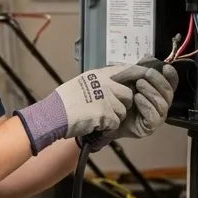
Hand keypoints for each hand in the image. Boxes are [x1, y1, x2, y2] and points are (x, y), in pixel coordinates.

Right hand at [14, 67, 133, 154]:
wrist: (53, 115)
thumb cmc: (63, 102)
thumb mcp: (80, 83)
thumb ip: (97, 83)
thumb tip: (113, 86)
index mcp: (97, 75)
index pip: (124, 70)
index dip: (136, 74)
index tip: (143, 76)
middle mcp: (104, 84)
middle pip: (127, 94)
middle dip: (122, 104)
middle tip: (109, 111)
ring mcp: (105, 98)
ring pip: (122, 111)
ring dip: (113, 118)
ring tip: (97, 119)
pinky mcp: (105, 113)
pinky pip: (115, 122)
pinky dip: (106, 127)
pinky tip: (94, 124)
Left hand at [81, 58, 177, 145]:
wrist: (104, 114)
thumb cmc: (116, 95)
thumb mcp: (126, 78)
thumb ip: (138, 69)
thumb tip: (149, 57)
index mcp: (158, 92)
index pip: (171, 84)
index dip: (171, 76)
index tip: (165, 68)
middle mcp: (160, 105)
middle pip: (168, 93)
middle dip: (158, 82)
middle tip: (146, 74)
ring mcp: (156, 117)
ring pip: (162, 104)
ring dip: (151, 92)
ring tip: (138, 85)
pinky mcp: (149, 128)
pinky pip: (154, 116)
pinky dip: (146, 105)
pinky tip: (136, 98)